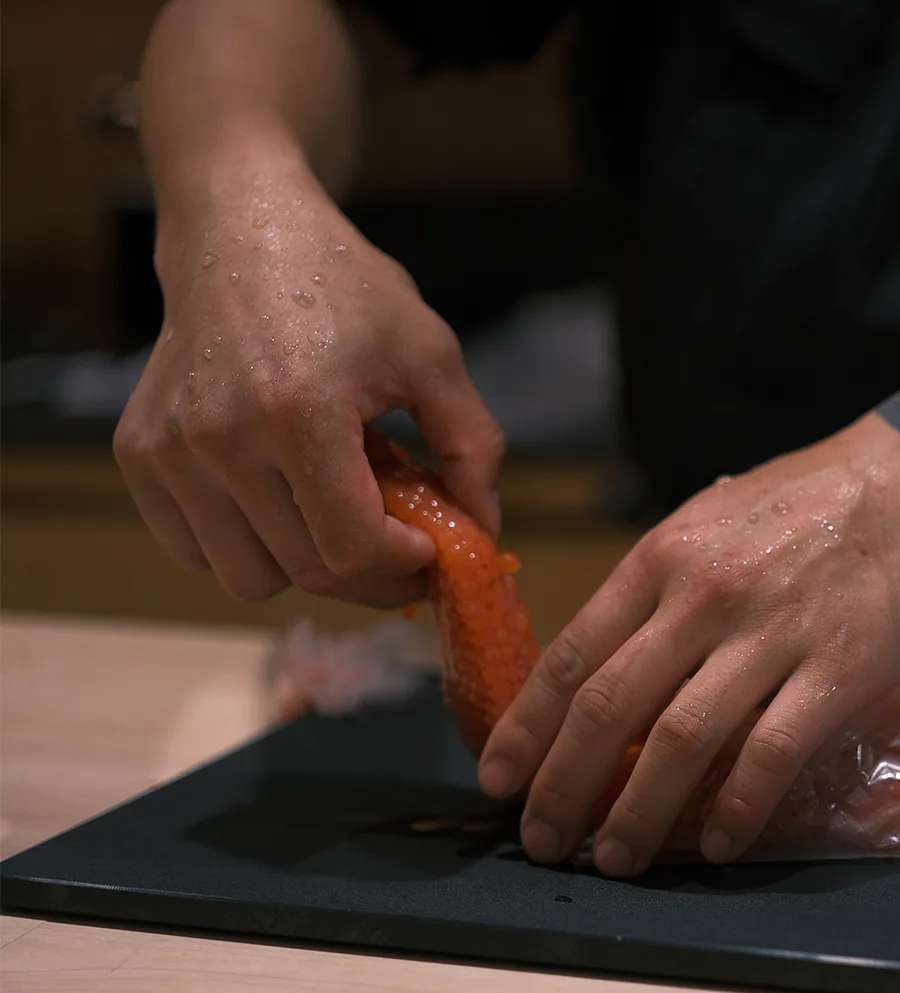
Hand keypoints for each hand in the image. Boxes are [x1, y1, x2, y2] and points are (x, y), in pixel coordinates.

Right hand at [114, 148, 504, 606]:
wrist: (241, 232)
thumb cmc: (344, 289)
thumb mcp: (432, 355)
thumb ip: (473, 448)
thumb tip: (483, 533)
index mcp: (298, 411)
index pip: (350, 547)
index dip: (402, 564)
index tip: (428, 546)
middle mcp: (219, 438)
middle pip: (304, 571)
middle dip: (368, 572)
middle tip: (400, 541)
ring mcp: (169, 451)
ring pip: (248, 576)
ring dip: (304, 562)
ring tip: (335, 504)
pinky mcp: (139, 455)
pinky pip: (196, 552)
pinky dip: (246, 546)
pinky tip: (281, 497)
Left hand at [476, 413, 899, 875]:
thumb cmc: (803, 501)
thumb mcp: (707, 520)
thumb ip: (654, 586)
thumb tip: (601, 663)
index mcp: (661, 558)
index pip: (574, 654)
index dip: (527, 726)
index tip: (498, 779)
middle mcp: (703, 596)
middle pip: (611, 706)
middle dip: (564, 784)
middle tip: (542, 841)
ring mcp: (771, 634)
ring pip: (682, 740)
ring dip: (638, 811)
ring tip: (614, 859)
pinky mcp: (836, 671)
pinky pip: (772, 753)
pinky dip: (737, 807)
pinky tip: (717, 844)